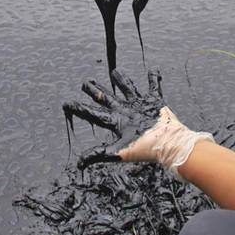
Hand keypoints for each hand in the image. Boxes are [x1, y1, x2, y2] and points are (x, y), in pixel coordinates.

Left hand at [63, 69, 213, 176]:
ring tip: (114, 72)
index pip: (93, 113)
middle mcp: (125, 112)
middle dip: (96, 91)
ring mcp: (139, 105)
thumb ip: (97, 155)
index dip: (80, 108)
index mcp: (116, 121)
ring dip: (122, 80)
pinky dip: (154, 79)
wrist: (167, 144)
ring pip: (127, 89)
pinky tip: (153, 70)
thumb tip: (77, 164)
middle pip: (107, 98)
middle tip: (86, 82)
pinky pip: (154, 87)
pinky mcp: (154, 101)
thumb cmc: (143, 148)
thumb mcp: (117, 152)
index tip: (66, 103)